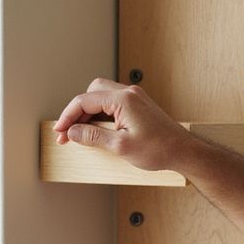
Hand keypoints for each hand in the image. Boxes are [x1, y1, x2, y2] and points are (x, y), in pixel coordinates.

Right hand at [53, 79, 188, 171]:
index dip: (68, 116)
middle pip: (91, 92)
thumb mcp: (120, 146)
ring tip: (81, 133)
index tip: (59, 131)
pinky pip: (112, 103)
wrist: (183, 151)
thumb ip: (93, 137)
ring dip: (88, 113)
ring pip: (101, 97)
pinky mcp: (138, 105)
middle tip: (69, 132)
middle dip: (77, 111)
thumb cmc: (159, 149)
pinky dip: (101, 114)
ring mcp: (135, 98)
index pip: (85, 100)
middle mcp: (129, 93)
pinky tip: (97, 130)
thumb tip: (73, 132)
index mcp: (123, 99)